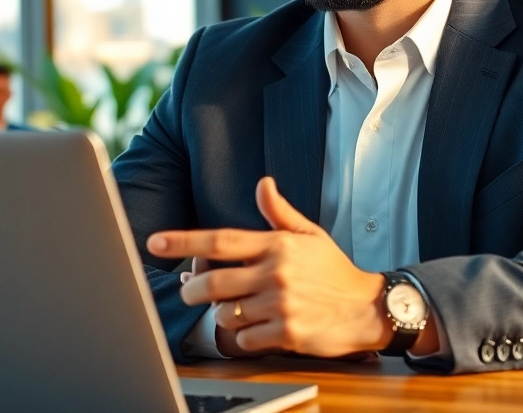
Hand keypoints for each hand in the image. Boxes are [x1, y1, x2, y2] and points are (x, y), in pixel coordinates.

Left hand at [149, 176, 389, 356]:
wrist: (367, 307)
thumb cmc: (333, 271)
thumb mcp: (310, 235)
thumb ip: (280, 213)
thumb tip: (263, 184)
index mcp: (276, 245)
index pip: (220, 241)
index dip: (183, 242)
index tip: (156, 242)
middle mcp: (276, 272)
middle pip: (213, 283)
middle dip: (192, 290)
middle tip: (190, 291)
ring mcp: (281, 304)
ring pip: (225, 314)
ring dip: (224, 314)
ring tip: (240, 309)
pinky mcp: (287, 333)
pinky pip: (244, 339)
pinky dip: (244, 336)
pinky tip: (259, 327)